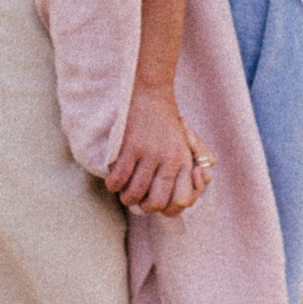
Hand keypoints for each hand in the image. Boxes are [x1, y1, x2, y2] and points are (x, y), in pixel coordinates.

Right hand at [107, 83, 208, 216]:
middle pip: (158, 203)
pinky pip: (119, 178)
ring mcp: (150, 153)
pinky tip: (114, 182)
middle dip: (145, 208)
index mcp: (184, 162)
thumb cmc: (168, 125)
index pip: (182, 201)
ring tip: (125, 193)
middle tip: (139, 201)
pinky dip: (113, 185)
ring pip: (136, 193)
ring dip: (127, 198)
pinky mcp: (130, 146)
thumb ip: (189, 173)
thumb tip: (185, 202)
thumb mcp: (185, 148)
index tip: (160, 202)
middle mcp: (170, 159)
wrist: (152, 95)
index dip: (170, 209)